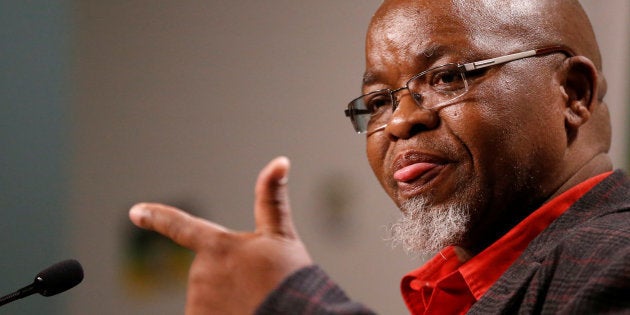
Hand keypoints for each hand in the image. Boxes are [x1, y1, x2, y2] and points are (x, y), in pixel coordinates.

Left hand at [129, 156, 312, 314]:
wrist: (291, 314)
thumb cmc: (290, 279)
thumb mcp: (283, 236)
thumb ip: (272, 199)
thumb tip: (280, 161)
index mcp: (217, 245)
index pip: (181, 226)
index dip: (157, 217)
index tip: (136, 211)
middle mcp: (201, 272)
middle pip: (208, 273)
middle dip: (229, 280)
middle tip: (257, 289)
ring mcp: (197, 301)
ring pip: (207, 299)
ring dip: (227, 302)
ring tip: (253, 305)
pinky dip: (222, 314)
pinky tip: (241, 313)